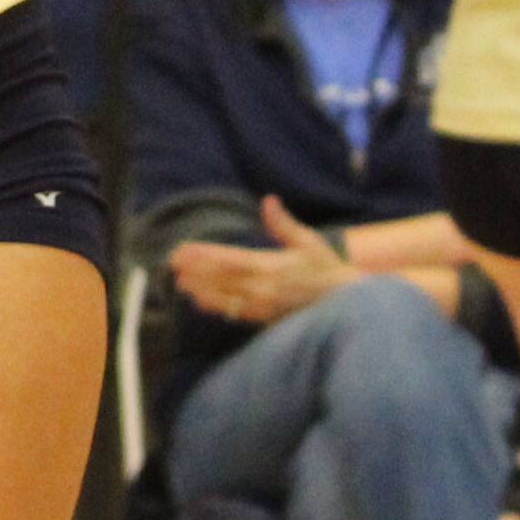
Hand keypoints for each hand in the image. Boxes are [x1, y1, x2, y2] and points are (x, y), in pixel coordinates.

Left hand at [168, 196, 358, 324]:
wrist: (348, 303)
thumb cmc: (328, 270)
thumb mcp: (309, 241)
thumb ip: (283, 224)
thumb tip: (268, 200)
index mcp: (271, 266)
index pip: (229, 259)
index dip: (203, 255)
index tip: (182, 251)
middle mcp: (263, 288)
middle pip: (220, 279)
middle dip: (195, 271)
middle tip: (170, 265)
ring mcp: (263, 306)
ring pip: (224, 297)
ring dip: (200, 289)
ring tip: (180, 284)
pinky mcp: (266, 318)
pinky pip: (236, 313)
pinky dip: (217, 307)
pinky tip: (201, 303)